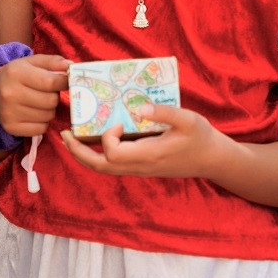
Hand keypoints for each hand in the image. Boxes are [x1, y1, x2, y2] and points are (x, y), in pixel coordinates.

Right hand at [0, 54, 68, 136]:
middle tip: (47, 92)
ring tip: (39, 102)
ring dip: (49, 110)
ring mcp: (9, 112)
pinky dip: (42, 122)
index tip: (68, 82)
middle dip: (54, 96)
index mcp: (16, 73)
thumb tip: (72, 67)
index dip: (65, 83)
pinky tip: (34, 114)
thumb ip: (53, 62)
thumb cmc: (18, 75)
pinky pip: (41, 129)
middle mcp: (10, 93)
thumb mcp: (33, 62)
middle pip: (51, 101)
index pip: (51, 82)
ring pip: (48, 116)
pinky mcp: (11, 127)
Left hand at [58, 103, 232, 178]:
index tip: (117, 123)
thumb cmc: (201, 138)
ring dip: (84, 155)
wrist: (212, 160)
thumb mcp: (188, 119)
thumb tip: (137, 107)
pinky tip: (93, 141)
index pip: (113, 154)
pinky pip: (113, 166)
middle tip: (64, 134)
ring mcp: (140, 170)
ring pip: (105, 169)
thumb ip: (163, 112)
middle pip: (100, 167)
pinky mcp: (141, 168)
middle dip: (78, 152)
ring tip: (71, 139)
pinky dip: (97, 155)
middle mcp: (140, 167)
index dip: (107, 138)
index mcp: (149, 155)